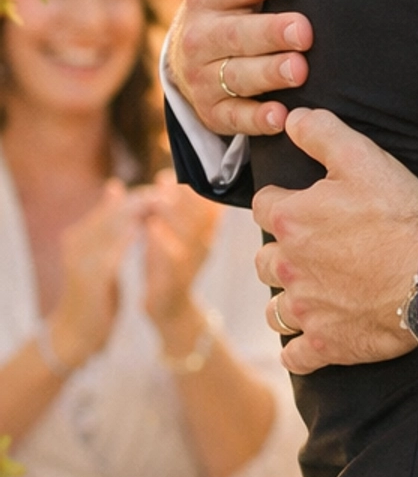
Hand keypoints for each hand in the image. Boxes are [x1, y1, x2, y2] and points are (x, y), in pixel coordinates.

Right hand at [52, 181, 147, 370]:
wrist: (77, 330)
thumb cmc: (93, 289)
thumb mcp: (100, 253)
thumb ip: (107, 223)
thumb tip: (114, 186)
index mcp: (80, 234)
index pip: (112, 206)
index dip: (139, 196)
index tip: (165, 189)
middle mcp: (76, 243)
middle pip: (111, 213)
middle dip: (140, 200)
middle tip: (167, 191)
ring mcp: (79, 261)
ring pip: (109, 229)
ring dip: (136, 214)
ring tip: (160, 203)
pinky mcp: (87, 280)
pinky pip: (107, 255)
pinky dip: (123, 241)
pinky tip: (139, 232)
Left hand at [141, 173, 219, 342]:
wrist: (169, 309)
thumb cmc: (168, 267)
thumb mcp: (174, 234)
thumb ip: (172, 208)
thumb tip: (165, 176)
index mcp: (204, 232)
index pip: (207, 202)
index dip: (199, 183)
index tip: (183, 167)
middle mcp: (202, 245)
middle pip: (198, 214)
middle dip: (182, 193)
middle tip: (164, 177)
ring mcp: (190, 263)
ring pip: (187, 233)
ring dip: (172, 212)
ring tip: (157, 194)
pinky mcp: (174, 280)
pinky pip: (171, 259)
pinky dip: (162, 241)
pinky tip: (151, 226)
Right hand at [165, 0, 310, 137]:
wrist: (192, 53)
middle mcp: (200, 32)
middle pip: (234, 34)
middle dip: (268, 33)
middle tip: (304, 31)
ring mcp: (204, 74)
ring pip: (236, 76)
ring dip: (267, 75)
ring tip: (299, 71)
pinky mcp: (214, 111)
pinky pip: (233, 118)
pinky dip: (255, 120)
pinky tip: (281, 118)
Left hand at [251, 109, 417, 374]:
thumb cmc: (399, 216)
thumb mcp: (363, 158)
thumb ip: (321, 133)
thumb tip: (290, 118)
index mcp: (291, 220)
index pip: (263, 206)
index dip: (282, 203)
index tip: (303, 205)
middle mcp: (287, 267)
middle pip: (263, 260)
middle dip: (281, 254)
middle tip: (312, 251)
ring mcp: (305, 309)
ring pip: (274, 309)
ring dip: (287, 301)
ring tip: (310, 294)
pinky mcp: (326, 343)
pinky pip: (295, 354)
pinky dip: (300, 348)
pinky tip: (313, 339)